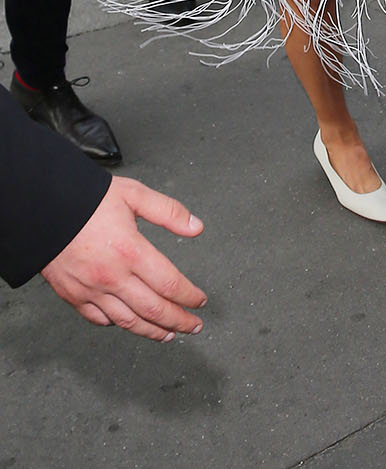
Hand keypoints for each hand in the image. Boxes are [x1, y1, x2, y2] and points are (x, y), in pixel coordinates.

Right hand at [41, 176, 205, 341]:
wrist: (43, 209)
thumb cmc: (86, 200)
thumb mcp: (134, 194)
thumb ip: (168, 211)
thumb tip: (196, 227)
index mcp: (131, 251)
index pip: (169, 284)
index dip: (189, 296)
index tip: (200, 301)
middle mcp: (112, 276)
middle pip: (153, 309)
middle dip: (178, 321)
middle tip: (194, 326)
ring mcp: (91, 290)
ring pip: (128, 321)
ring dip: (153, 331)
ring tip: (168, 334)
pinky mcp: (73, 296)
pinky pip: (99, 320)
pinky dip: (118, 325)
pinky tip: (130, 323)